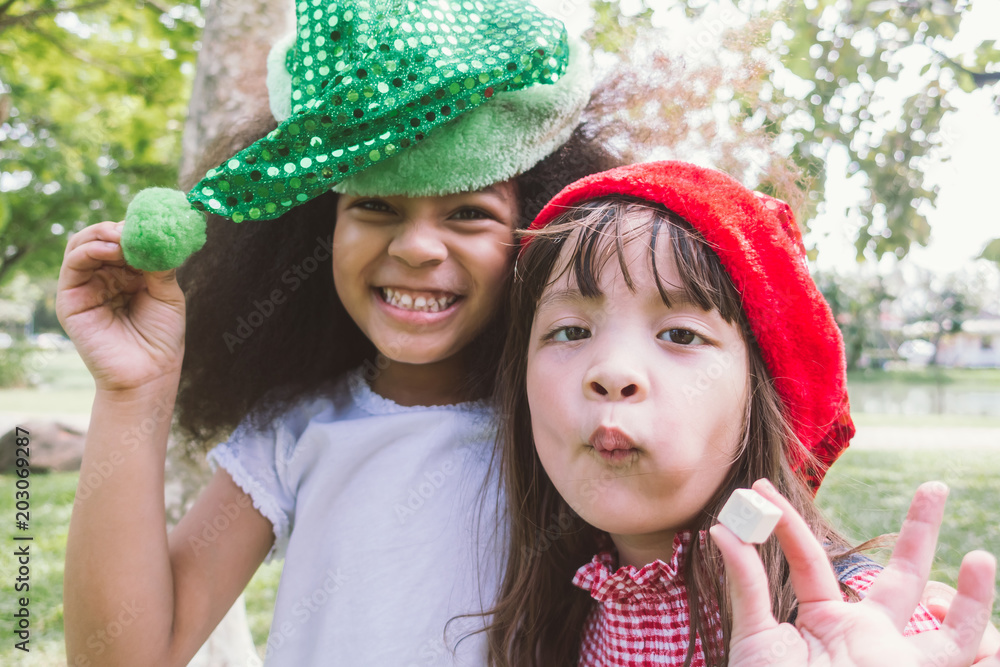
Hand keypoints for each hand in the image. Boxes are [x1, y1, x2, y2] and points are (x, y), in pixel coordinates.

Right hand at [56, 220, 186, 392]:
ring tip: (124, 236)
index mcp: (128, 275)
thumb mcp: (167, 294)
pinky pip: (73, 265)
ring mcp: (86, 287)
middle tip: (137, 225)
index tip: (153, 222)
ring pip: (82, 245)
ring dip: (102, 234)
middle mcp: (104, 278)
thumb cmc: (162, 337)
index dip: (135, 229)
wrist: (149, 373)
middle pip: (101, 239)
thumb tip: (158, 234)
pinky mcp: (71, 300)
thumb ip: (159, 264)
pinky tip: (111, 249)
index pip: (124, 241)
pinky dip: (89, 249)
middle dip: (118, 228)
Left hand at [711, 479, 998, 666]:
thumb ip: (747, 584)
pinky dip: (983, 652)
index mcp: (824, 621)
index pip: (811, 559)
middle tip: (933, 486)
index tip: (762, 487)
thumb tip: (723, 528)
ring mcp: (894, 660)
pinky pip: (959, 662)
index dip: (785, 523)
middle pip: (902, 577)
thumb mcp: (754, 636)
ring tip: (982, 556)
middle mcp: (866, 637)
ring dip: (974, 596)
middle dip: (920, 532)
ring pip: (948, 628)